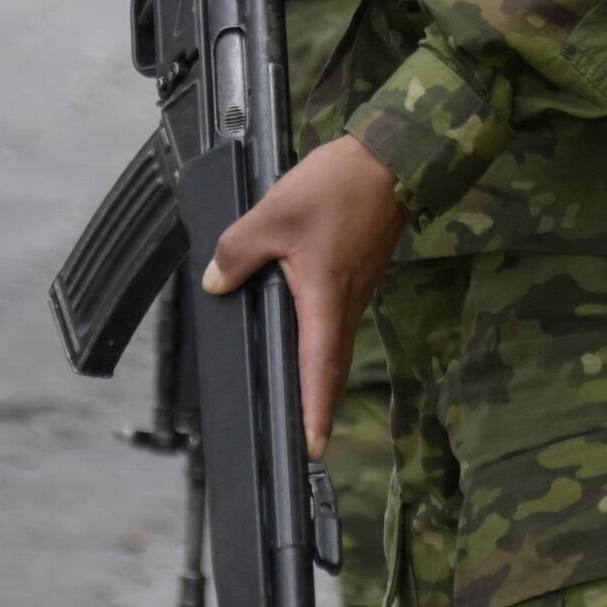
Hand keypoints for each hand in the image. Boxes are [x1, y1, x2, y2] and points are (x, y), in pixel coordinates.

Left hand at [208, 134, 402, 439]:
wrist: (390, 158)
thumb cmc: (339, 188)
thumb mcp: (274, 214)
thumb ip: (238, 252)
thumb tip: (216, 282)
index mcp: (325, 300)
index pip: (319, 370)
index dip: (314, 412)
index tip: (311, 448)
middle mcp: (346, 304)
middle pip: (331, 368)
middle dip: (318, 406)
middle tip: (304, 439)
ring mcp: (356, 290)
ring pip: (334, 344)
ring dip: (320, 374)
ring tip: (300, 398)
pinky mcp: (357, 274)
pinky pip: (337, 319)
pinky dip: (322, 340)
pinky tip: (303, 334)